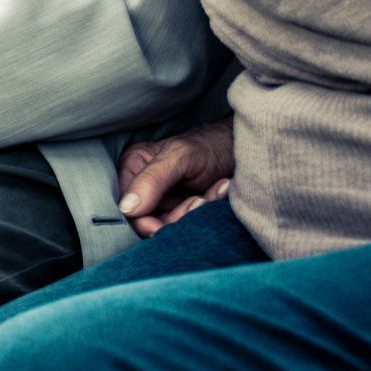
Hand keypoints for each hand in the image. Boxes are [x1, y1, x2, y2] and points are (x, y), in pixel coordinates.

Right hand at [115, 119, 234, 237]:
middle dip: (175, 217)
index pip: (127, 206)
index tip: (166, 223)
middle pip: (147, 220)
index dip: (144, 219)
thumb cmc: (211, 144)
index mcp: (135, 167)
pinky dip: (206, 212)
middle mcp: (145, 185)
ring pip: (169, 225)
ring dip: (193, 214)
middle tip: (198, 202)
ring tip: (209, 195)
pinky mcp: (184, 210)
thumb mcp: (180, 156)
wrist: (244, 150)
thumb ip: (152, 179)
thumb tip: (126, 209)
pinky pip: (188, 224)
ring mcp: (166, 199)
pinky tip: (219, 192)